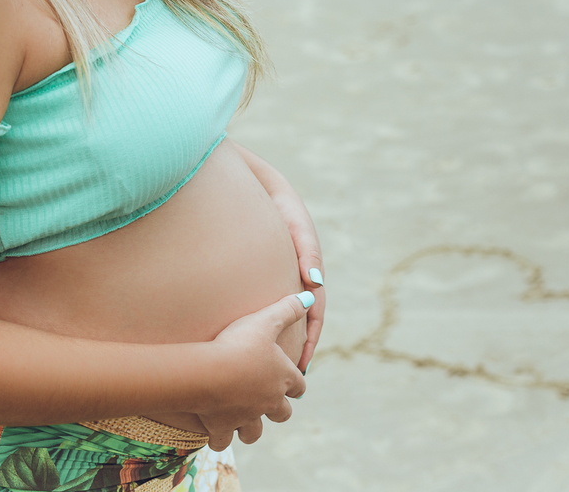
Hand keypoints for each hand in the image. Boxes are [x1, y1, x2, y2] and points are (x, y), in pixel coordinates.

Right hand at [195, 291, 310, 450]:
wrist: (210, 373)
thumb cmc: (239, 344)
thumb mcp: (266, 320)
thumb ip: (288, 309)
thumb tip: (309, 298)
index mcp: (283, 378)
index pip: (299, 385)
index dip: (296, 383)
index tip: (292, 383)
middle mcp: (269, 402)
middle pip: (282, 414)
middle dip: (278, 410)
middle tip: (268, 402)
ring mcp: (246, 417)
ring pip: (255, 432)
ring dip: (251, 428)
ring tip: (243, 420)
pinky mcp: (222, 427)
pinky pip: (222, 441)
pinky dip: (220, 438)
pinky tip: (215, 432)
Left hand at [270, 189, 325, 372]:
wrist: (266, 191)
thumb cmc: (284, 210)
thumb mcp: (299, 229)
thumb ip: (308, 253)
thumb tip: (315, 282)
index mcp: (310, 274)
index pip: (314, 314)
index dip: (310, 340)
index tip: (303, 364)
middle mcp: (299, 280)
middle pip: (302, 322)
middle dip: (298, 348)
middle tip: (290, 377)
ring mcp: (285, 278)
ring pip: (285, 315)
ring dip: (284, 339)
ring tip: (272, 365)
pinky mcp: (268, 275)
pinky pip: (270, 304)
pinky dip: (268, 322)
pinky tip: (253, 336)